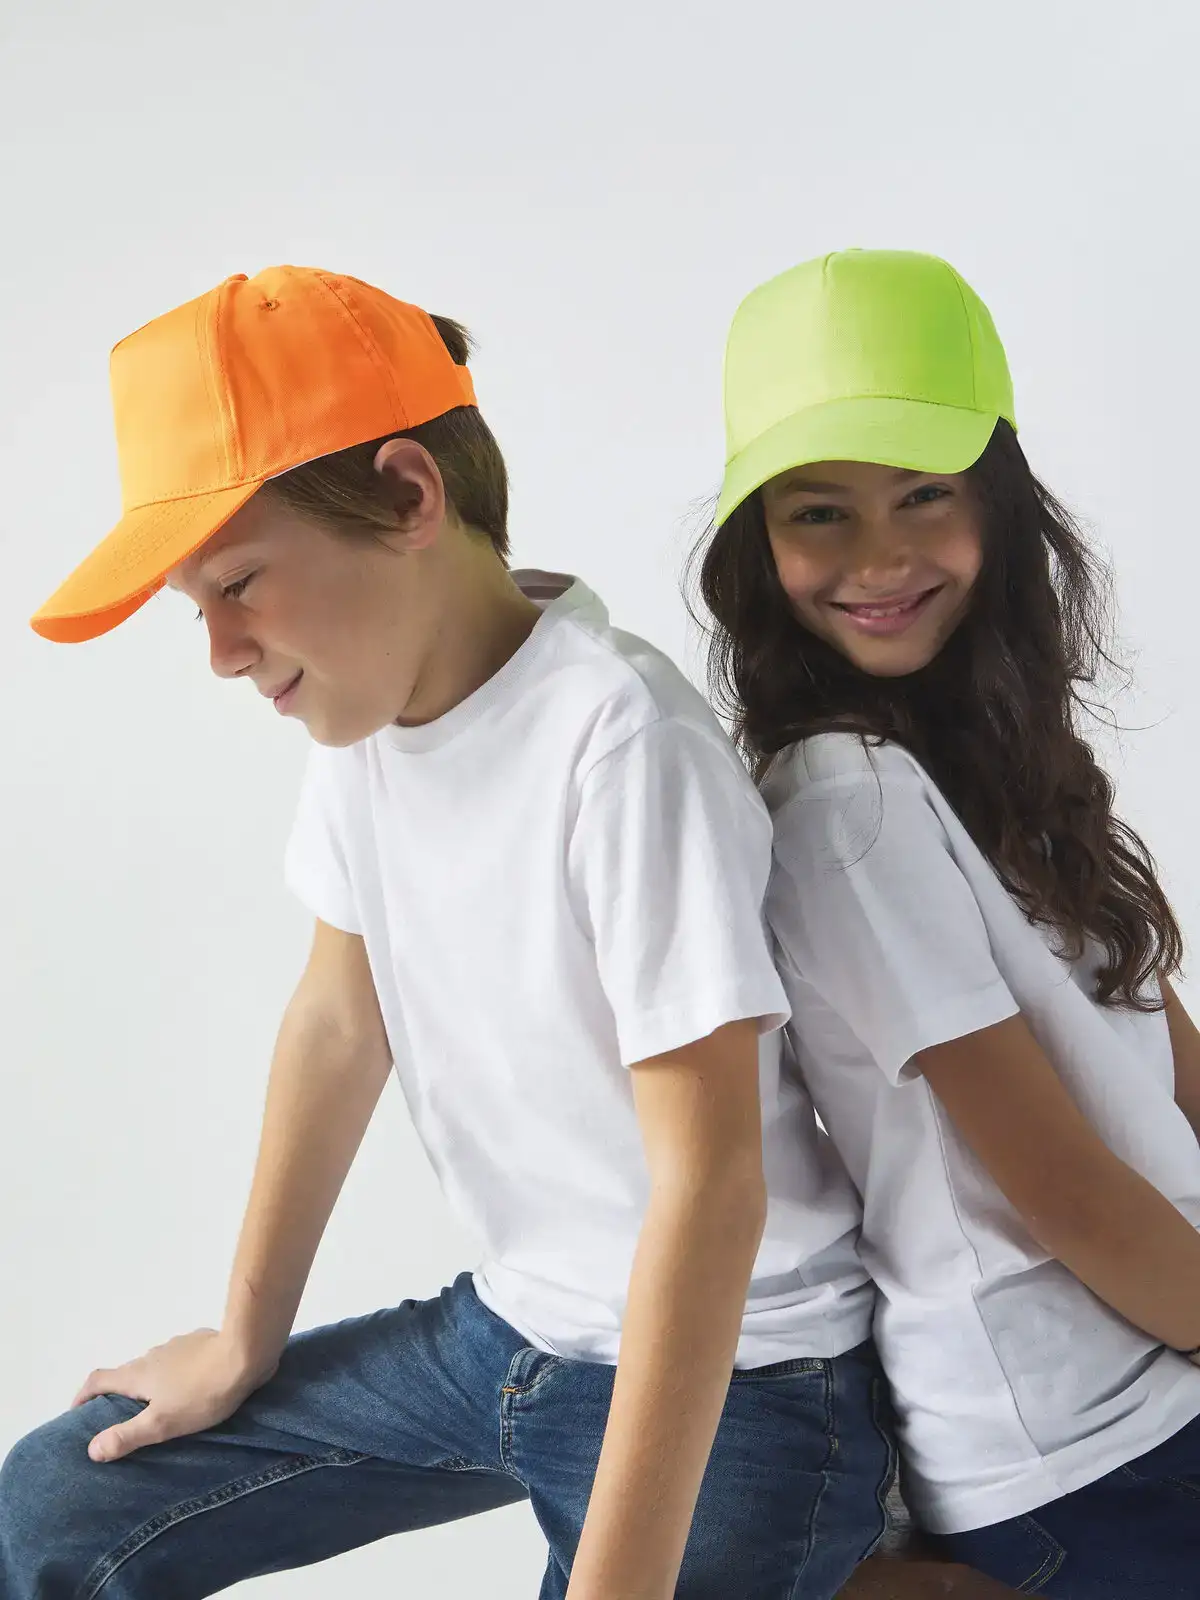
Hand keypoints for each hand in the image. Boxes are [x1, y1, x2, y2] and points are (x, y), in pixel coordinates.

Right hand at [72, 1328, 276, 1462]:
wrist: (246, 1353)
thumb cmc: (201, 1392)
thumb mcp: (161, 1423)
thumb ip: (127, 1436)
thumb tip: (91, 1449)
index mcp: (138, 1373)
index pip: (98, 1379)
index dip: (82, 1395)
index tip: (77, 1412)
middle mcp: (153, 1355)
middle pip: (127, 1374)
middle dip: (121, 1395)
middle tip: (124, 1421)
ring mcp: (178, 1346)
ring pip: (156, 1367)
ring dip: (151, 1386)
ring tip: (161, 1410)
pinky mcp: (202, 1344)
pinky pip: (180, 1362)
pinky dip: (177, 1377)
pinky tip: (192, 1391)